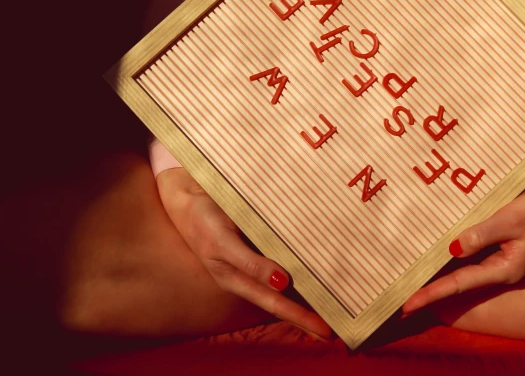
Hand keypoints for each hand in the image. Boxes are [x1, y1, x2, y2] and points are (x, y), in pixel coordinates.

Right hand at [156, 167, 332, 339]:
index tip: (326, 331)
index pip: (275, 304)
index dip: (300, 317)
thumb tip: (282, 283)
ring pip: (288, 280)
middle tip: (337, 330)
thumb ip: (250, 264)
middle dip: (308, 314)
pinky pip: (286, 254)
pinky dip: (304, 263)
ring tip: (336, 302)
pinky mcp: (263, 237)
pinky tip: (321, 265)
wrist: (188, 194)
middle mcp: (251, 272)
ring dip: (309, 291)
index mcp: (239, 279)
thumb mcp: (223, 244)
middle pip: (284, 299)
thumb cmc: (202, 221)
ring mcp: (258, 256)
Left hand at [402, 143, 524, 314]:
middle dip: (429, 290)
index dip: (432, 294)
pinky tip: (429, 255)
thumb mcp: (514, 217)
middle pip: (457, 281)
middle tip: (399, 299)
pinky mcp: (496, 242)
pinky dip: (446, 256)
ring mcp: (498, 256)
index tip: (407, 304)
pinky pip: (466, 253)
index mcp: (506, 268)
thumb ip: (483, 232)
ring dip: (436, 273)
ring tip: (408, 281)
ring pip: (459, 268)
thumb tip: (453, 249)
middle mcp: (499, 266)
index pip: (460, 283)